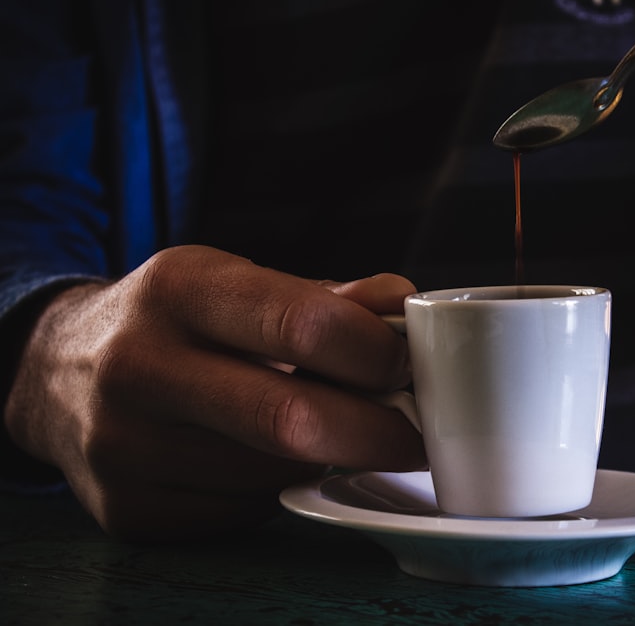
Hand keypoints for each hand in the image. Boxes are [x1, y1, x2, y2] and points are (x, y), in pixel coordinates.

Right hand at [4, 246, 425, 539]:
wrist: (57, 370)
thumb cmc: (175, 320)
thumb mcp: (238, 283)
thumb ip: (327, 297)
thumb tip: (408, 304)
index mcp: (179, 288)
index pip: (304, 325)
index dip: (377, 353)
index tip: (410, 367)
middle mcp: (138, 365)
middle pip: (291, 419)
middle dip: (375, 432)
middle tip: (413, 433)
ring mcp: (124, 446)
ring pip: (273, 476)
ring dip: (324, 461)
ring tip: (332, 432)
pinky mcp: (127, 509)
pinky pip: (242, 514)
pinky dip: (275, 492)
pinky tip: (267, 461)